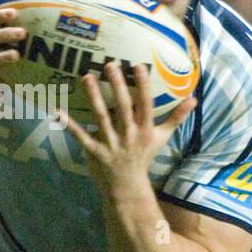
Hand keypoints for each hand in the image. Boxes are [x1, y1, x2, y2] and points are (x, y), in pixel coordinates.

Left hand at [56, 62, 195, 192]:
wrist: (128, 187)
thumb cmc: (144, 157)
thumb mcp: (162, 137)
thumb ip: (176, 117)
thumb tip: (194, 98)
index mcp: (145, 129)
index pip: (145, 104)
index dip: (143, 85)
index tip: (138, 65)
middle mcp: (129, 135)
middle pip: (123, 107)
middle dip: (117, 86)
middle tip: (110, 64)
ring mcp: (111, 143)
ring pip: (101, 117)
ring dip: (93, 97)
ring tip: (87, 77)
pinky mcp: (94, 151)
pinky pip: (81, 136)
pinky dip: (69, 124)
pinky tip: (57, 111)